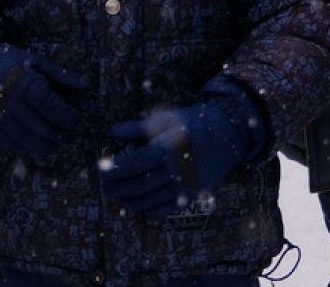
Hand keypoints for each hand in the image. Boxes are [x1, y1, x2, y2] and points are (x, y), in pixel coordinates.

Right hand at [0, 42, 86, 157]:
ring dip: (43, 146)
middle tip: (71, 137)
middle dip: (57, 134)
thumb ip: (61, 75)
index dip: (65, 115)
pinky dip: (24, 148)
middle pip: (38, 125)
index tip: (77, 119)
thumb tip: (84, 87)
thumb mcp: (37, 61)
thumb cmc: (12, 62)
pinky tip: (37, 148)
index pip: (49, 104)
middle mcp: (8, 100)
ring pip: (23, 138)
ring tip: (57, 145)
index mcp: (23, 82)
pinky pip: (7, 142)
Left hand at [101, 87, 266, 218]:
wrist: (227, 135)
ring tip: (119, 192)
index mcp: (169, 148)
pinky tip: (139, 199)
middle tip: (107, 182)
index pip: (132, 165)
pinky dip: (146, 209)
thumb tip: (112, 132)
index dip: (113, 170)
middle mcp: (176, 170)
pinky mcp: (190, 197)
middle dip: (115, 187)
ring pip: (145, 202)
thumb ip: (138, 128)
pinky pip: (161, 211)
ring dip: (126, 199)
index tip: (103, 167)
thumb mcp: (167, 119)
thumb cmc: (192, 124)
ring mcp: (184, 186)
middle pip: (136, 186)